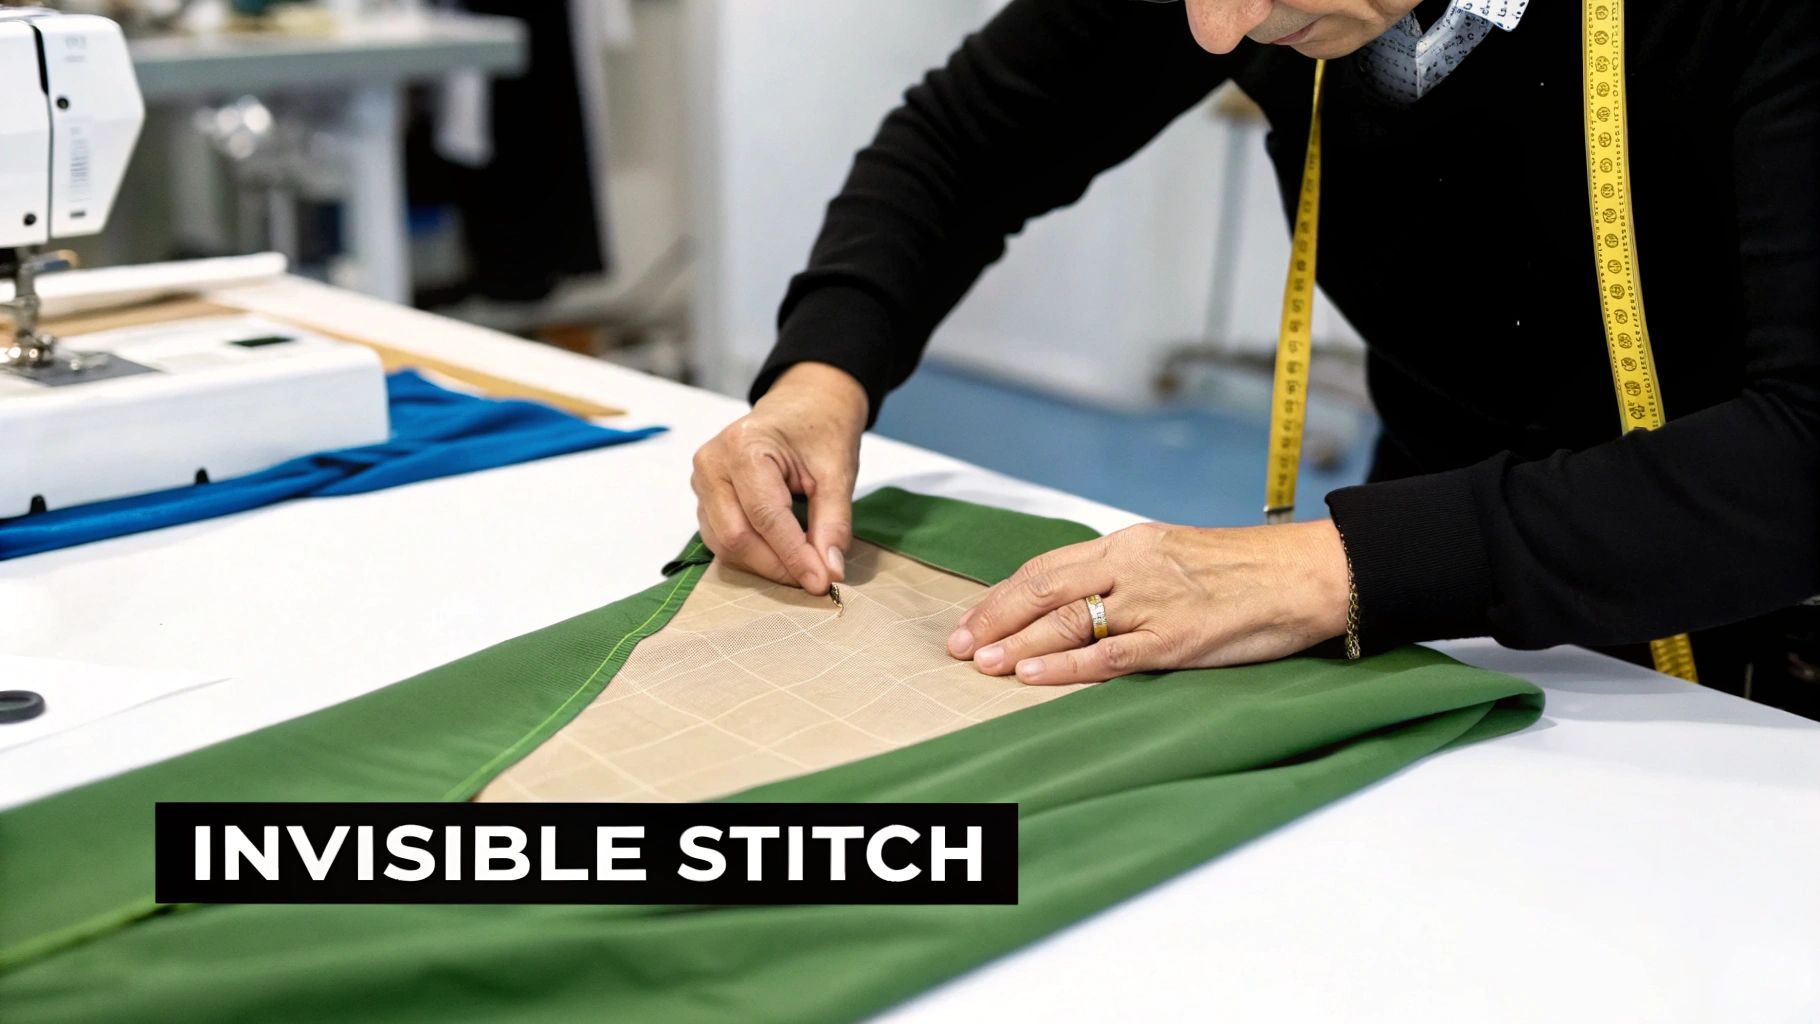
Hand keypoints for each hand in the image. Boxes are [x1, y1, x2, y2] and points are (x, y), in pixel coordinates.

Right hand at [691, 362, 867, 594]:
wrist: (803, 405)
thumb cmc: (819, 429)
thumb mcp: (837, 472)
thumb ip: (833, 522)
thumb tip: (830, 570)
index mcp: (743, 446)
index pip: (766, 517)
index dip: (794, 556)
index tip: (822, 583)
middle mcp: (712, 463)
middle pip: (736, 536)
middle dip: (777, 566)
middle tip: (815, 580)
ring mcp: (701, 481)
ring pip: (724, 544)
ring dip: (764, 566)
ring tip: (802, 569)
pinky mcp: (704, 497)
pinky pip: (721, 539)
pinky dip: (752, 555)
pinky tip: (782, 557)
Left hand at [946, 520, 1351, 683]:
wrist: (1308, 574)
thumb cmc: (1247, 570)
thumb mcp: (1175, 556)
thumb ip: (1128, 576)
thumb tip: (1082, 602)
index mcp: (1129, 544)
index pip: (1048, 567)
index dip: (1004, 595)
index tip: (972, 617)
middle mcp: (1133, 566)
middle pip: (1044, 590)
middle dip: (995, 618)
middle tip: (957, 644)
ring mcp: (1153, 602)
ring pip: (1068, 621)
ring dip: (1018, 643)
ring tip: (981, 663)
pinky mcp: (1177, 638)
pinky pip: (1110, 653)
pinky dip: (1066, 666)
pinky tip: (1032, 675)